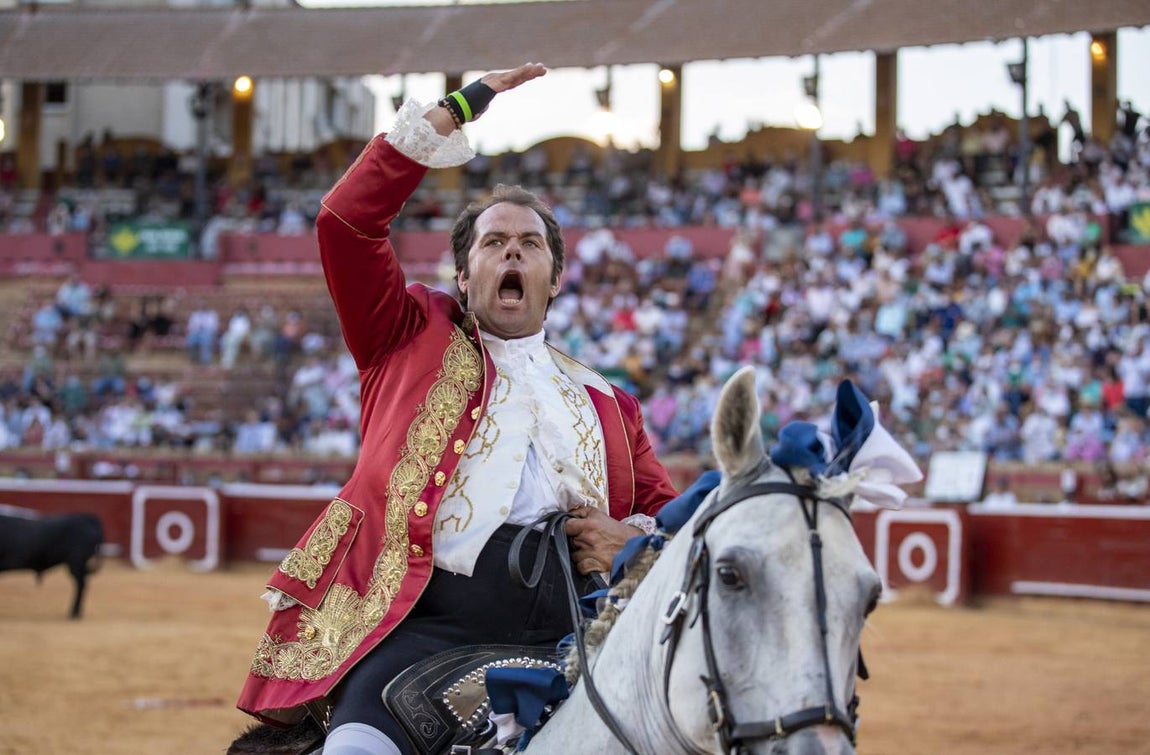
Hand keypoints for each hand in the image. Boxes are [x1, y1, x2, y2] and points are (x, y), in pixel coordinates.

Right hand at [429, 63, 545, 134]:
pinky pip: (511, 76)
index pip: (512, 82)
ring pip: (516, 75)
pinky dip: (522, 72)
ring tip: (542, 68)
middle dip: (530, 73)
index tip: (535, 74)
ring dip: (530, 71)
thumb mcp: (477, 109)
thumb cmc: (464, 110)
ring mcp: (495, 81)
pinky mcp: (496, 83)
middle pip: (517, 77)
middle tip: (543, 69)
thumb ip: (481, 108)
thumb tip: (479, 112)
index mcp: (493, 86)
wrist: (458, 108)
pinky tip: (531, 68)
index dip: (524, 77)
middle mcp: (495, 80)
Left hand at [565, 506, 642, 574]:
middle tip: (586, 541)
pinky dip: (584, 566)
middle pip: (570, 541)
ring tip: (591, 551)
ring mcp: (592, 552)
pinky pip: (580, 567)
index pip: (565, 526)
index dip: (567, 528)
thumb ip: (581, 511)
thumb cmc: (616, 530)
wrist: (633, 545)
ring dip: (579, 554)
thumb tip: (568, 515)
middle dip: (575, 541)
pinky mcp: (596, 565)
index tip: (570, 531)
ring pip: (574, 555)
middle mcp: (589, 538)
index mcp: (589, 524)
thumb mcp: (599, 514)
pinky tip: (591, 561)